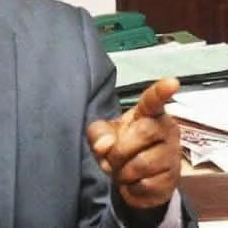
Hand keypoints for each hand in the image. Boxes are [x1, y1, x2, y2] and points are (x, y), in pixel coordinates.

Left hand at [87, 78, 180, 209]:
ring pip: (143, 163)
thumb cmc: (121, 148)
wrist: (136, 181)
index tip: (172, 82)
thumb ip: (97, 133)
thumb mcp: (103, 136)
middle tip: (112, 158)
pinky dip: (131, 186)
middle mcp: (165, 130)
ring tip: (122, 171)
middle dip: (120, 149)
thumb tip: (104, 146)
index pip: (154, 101)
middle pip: (144, 132)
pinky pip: (146, 184)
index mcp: (148, 114)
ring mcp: (172, 154)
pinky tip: (133, 182)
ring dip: (123, 171)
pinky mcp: (172, 179)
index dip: (161, 92)